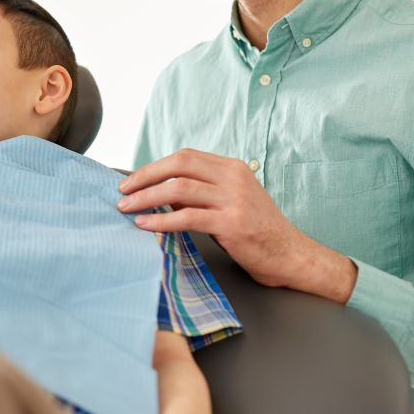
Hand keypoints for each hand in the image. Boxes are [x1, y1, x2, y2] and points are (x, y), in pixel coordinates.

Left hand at [118, 149, 356, 301]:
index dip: (154, 167)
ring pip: (178, 189)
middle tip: (122, 191)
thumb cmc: (257, 231)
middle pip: (178, 166)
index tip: (132, 180)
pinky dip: (160, 220)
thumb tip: (160, 190)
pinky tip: (144, 225)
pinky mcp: (232, 223)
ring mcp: (234, 199)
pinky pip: (187, 217)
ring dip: (146, 198)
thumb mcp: (229, 202)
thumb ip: (200, 192)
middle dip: (144, 177)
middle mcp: (233, 178)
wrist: (292, 256)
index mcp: (232, 168)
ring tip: (126, 208)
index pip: (185, 157)